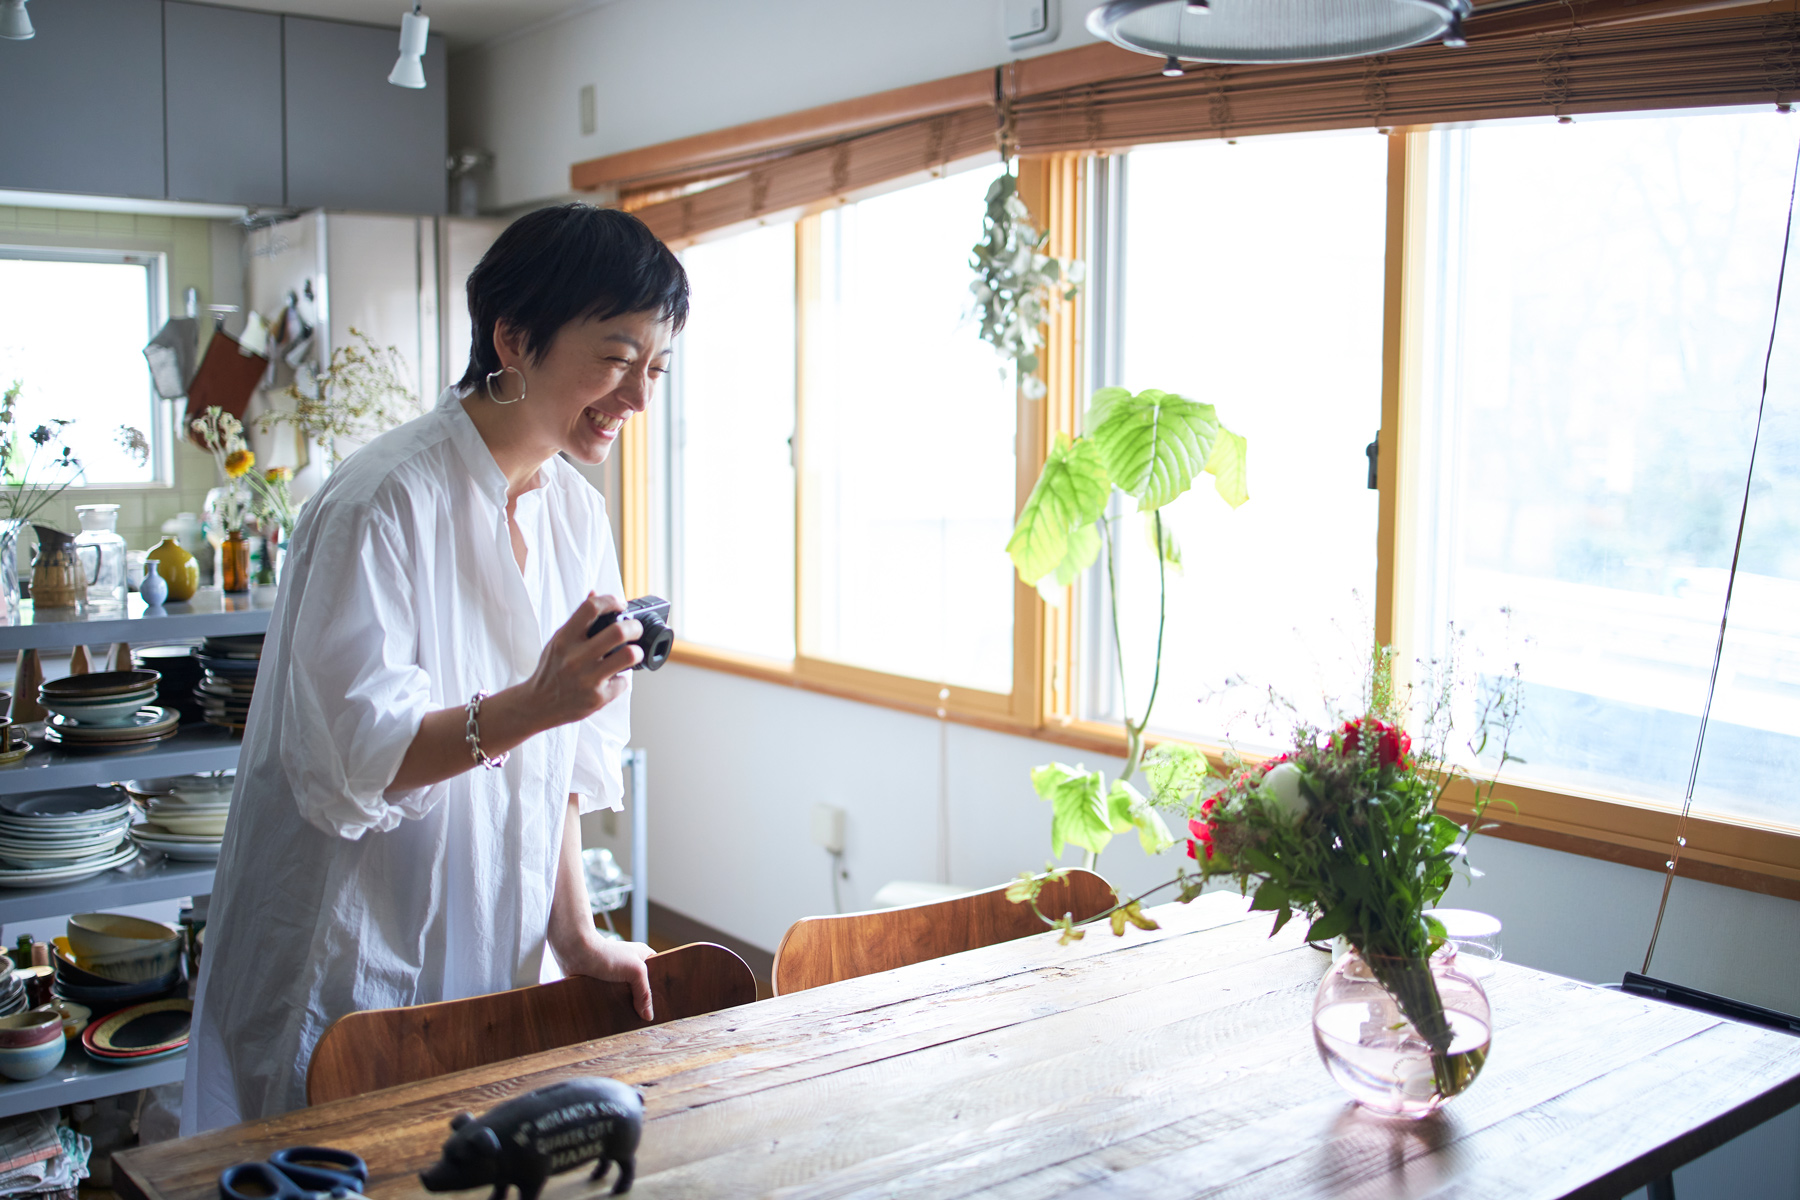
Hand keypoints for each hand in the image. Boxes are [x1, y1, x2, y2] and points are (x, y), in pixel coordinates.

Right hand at [519, 593, 640, 731]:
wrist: (537, 704)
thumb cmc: (551, 668)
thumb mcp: (558, 640)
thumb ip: (578, 620)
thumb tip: (595, 592)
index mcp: (564, 639)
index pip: (590, 608)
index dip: (611, 600)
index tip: (620, 605)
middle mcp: (575, 658)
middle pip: (618, 631)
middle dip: (635, 627)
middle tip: (636, 629)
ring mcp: (587, 679)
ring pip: (628, 656)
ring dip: (636, 652)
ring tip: (633, 652)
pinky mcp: (597, 698)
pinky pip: (623, 682)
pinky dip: (621, 679)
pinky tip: (612, 678)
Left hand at [555, 933, 655, 1020]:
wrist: (575, 954)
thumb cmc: (607, 955)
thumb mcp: (635, 971)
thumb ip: (644, 993)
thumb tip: (648, 1015)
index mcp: (644, 957)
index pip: (658, 976)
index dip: (660, 991)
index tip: (663, 1007)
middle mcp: (630, 966)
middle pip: (642, 988)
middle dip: (643, 1002)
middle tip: (646, 1019)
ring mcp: (616, 976)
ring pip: (626, 996)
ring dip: (626, 1007)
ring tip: (630, 1023)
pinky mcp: (602, 984)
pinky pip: (611, 999)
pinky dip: (612, 1007)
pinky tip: (614, 1018)